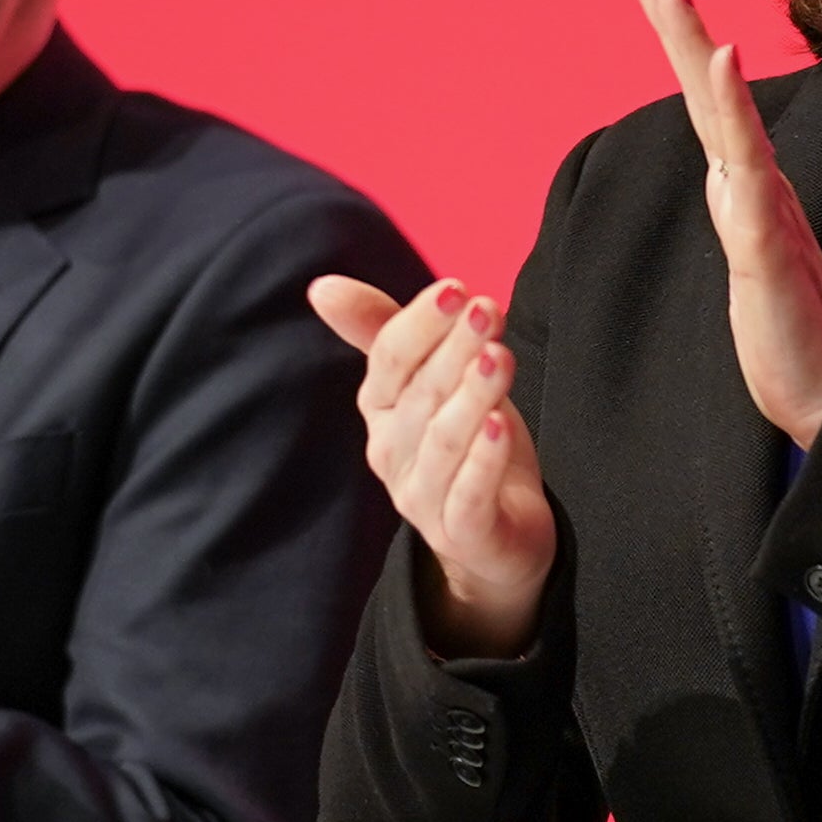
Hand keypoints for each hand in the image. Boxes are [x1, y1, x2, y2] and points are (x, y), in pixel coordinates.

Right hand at [309, 275, 555, 658]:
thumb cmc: (464, 445)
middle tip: (487, 311)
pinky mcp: (460, 533)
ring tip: (498, 357)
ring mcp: (422, 498)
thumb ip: (386, 332)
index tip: (457, 288)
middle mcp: (392, 453)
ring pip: (443, 443)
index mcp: (380, 410)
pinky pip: (467, 495)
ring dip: (470, 397)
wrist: (498, 535)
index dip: (421, 323)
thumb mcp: (432, 381)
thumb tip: (321, 286)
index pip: (389, 360)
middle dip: (454, 349)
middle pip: (420, 395)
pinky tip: (500, 425)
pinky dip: (482, 460)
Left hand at [636, 0, 821, 446]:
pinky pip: (746, 166)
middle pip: (709, 93)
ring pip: (722, 116)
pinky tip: (721, 65)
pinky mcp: (767, 243)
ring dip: (696, 48)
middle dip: (679, 26)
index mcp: (745, 191)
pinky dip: (732, 111)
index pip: (706, 106)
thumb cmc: (793, 338)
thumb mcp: (753, 262)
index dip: (685, 45)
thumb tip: (731, 177)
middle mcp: (754, 187)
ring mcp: (763, 210)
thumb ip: (745, 213)